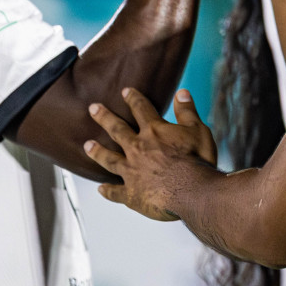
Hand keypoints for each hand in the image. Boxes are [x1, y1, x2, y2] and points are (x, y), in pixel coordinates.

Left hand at [84, 88, 219, 221]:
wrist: (192, 192)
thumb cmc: (198, 160)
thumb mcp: (198, 130)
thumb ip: (187, 111)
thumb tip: (182, 91)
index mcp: (154, 132)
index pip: (141, 109)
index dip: (133, 98)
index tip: (125, 91)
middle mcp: (138, 149)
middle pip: (117, 129)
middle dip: (104, 117)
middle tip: (93, 108)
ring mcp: (132, 172)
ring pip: (109, 159)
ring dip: (98, 151)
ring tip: (87, 145)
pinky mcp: (132, 194)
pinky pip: (116, 192)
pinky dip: (108, 191)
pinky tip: (100, 189)